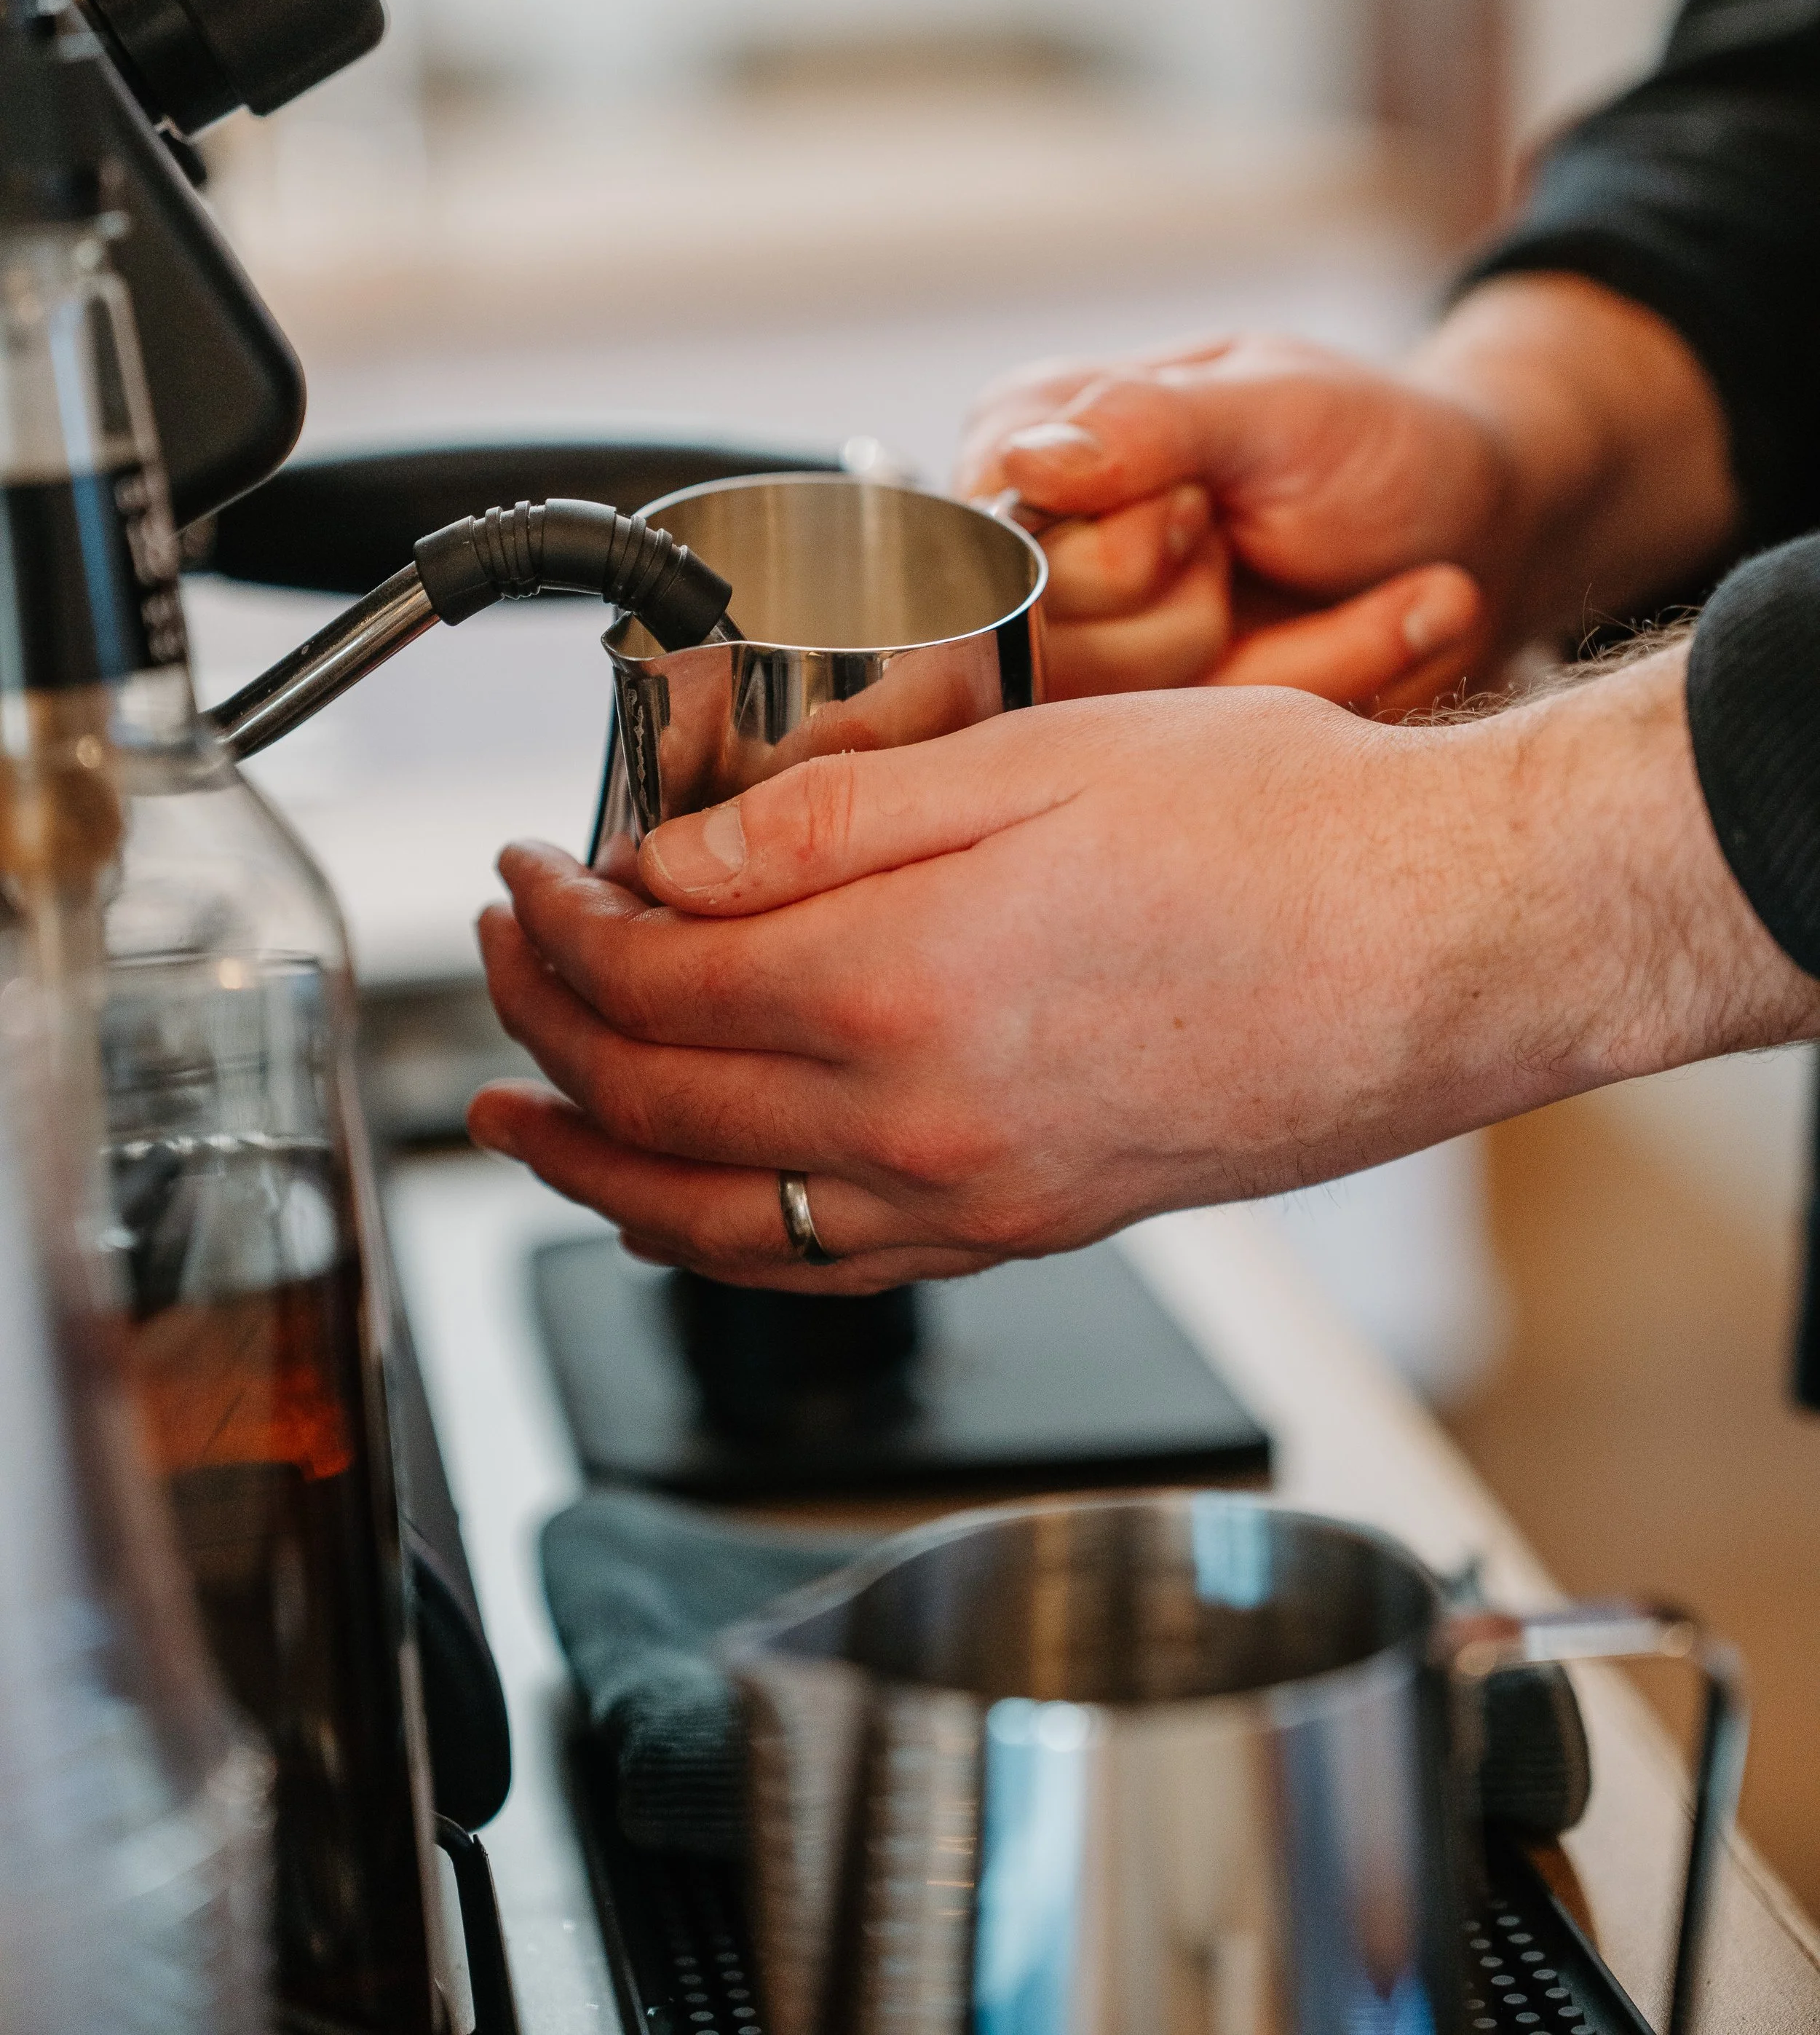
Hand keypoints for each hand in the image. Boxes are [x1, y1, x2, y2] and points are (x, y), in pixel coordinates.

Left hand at [471, 648, 1815, 1289]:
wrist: (1451, 945)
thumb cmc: (1282, 837)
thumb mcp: (1033, 764)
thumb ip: (827, 823)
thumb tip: (665, 865)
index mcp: (902, 991)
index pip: (652, 978)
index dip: (556, 924)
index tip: (526, 871)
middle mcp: (922, 1127)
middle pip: (659, 1099)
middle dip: (545, 1026)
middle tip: (502, 955)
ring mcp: (980, 1199)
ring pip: (721, 1219)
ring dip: (596, 1168)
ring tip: (520, 1128)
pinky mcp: (1037, 1225)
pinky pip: (833, 1270)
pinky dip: (725, 1243)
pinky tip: (692, 1214)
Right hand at [962, 339, 1490, 711]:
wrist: (1479, 518)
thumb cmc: (1374, 438)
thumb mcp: (1279, 405)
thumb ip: (1149, 422)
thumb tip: (1023, 462)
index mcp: (1023, 446)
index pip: (999, 555)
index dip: (1119, 555)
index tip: (1205, 511)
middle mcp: (1032, 555)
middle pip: (1056, 654)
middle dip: (1189, 611)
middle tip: (1248, 537)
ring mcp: (1092, 655)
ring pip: (1132, 724)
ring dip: (1281, 657)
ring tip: (1341, 577)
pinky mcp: (1160, 730)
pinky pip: (1217, 756)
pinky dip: (1327, 688)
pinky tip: (1392, 623)